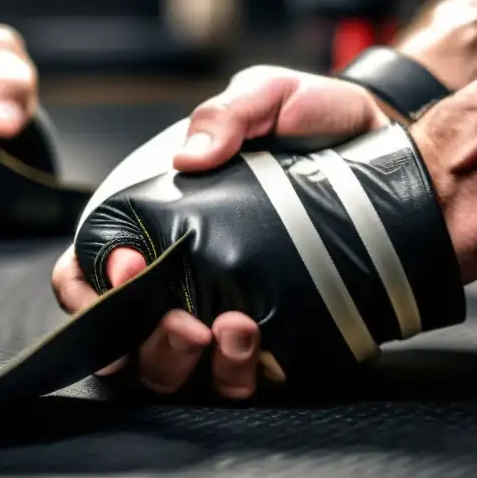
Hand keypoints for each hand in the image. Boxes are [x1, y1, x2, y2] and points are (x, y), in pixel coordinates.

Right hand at [52, 66, 391, 399]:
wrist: (389, 149)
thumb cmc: (314, 121)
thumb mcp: (266, 96)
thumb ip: (225, 113)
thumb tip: (189, 157)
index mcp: (158, 222)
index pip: (87, 271)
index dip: (87, 286)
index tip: (130, 272)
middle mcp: (179, 275)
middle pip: (124, 338)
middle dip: (142, 342)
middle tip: (182, 323)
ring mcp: (218, 313)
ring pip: (171, 372)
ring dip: (186, 364)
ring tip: (233, 328)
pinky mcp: (266, 341)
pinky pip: (232, 381)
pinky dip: (235, 375)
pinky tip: (257, 345)